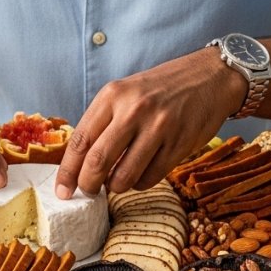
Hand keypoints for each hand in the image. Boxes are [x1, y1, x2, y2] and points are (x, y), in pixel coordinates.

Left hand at [54, 48, 245, 197]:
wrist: (207, 78)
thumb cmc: (159, 89)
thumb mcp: (125, 93)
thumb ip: (103, 122)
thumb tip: (80, 163)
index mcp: (113, 95)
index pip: (81, 140)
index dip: (68, 170)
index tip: (62, 190)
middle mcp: (133, 110)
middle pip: (98, 161)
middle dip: (88, 184)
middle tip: (87, 193)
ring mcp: (158, 127)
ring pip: (124, 176)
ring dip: (116, 187)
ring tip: (116, 182)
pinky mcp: (179, 144)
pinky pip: (150, 177)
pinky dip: (140, 183)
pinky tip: (140, 174)